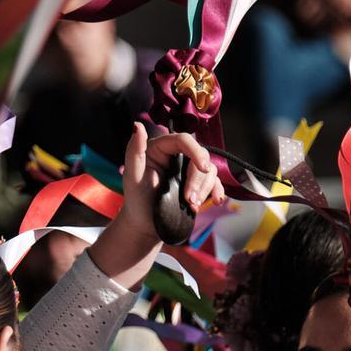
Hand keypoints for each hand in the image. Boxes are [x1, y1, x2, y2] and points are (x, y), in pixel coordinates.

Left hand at [116, 125, 224, 242]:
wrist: (146, 224)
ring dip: (205, 188)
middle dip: (198, 179)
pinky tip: (215, 201)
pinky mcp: (198, 184)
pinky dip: (218, 191)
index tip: (203, 168)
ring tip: (192, 205)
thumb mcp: (132, 175)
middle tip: (189, 199)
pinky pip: (215, 182)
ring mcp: (189, 170)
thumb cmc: (136, 199)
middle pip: (200, 156)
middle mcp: (177, 155)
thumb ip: (134, 150)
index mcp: (161, 147)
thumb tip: (138, 126)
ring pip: (210, 170)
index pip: (184, 140)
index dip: (196, 152)